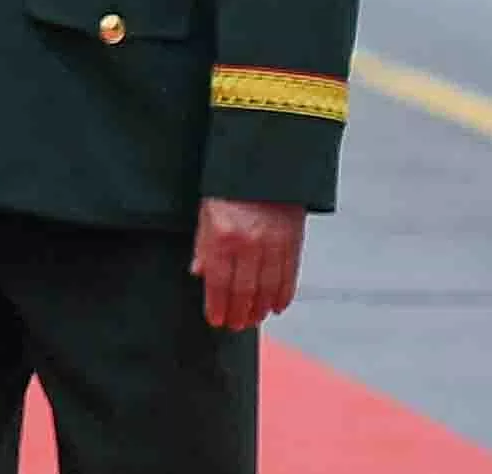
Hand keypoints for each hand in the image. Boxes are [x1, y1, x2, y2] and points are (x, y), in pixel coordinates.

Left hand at [193, 197, 306, 329]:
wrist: (264, 165)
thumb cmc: (229, 188)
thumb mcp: (207, 211)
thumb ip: (203, 244)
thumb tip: (199, 273)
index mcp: (223, 234)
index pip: (219, 281)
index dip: (217, 305)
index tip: (216, 320)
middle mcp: (249, 241)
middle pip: (244, 290)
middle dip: (238, 313)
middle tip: (235, 326)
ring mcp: (273, 242)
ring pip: (268, 288)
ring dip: (260, 309)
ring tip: (253, 320)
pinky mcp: (292, 241)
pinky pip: (288, 276)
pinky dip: (282, 295)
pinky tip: (276, 307)